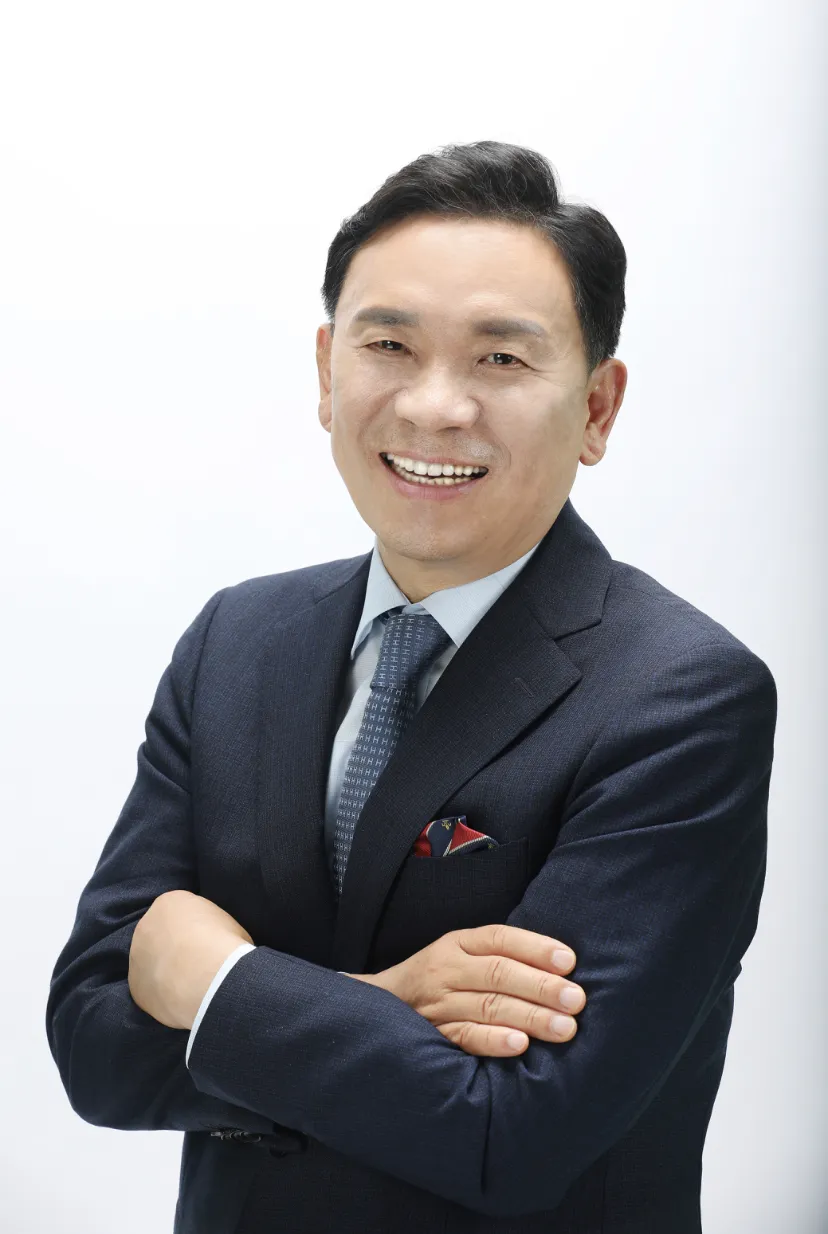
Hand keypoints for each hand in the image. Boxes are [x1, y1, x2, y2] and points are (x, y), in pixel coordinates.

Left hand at [127, 890, 253, 1030]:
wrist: (209, 976)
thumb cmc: (225, 944)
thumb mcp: (227, 923)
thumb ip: (212, 928)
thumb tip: (212, 941)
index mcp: (169, 902)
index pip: (178, 913)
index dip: (194, 930)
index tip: (207, 943)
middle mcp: (145, 925)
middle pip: (159, 936)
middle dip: (174, 949)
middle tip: (197, 964)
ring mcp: (136, 956)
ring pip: (152, 963)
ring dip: (166, 972)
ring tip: (191, 986)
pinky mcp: (135, 986)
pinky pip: (151, 990)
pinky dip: (163, 995)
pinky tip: (182, 1000)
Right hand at [346, 924, 584, 1056]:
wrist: (383, 1002)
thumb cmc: (442, 976)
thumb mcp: (463, 952)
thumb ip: (502, 955)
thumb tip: (562, 966)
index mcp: (459, 943)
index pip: (499, 939)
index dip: (535, 948)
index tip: (569, 961)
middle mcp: (448, 969)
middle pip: (498, 973)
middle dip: (541, 987)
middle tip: (576, 1000)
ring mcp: (439, 1002)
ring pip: (488, 1006)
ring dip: (530, 1017)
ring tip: (564, 1027)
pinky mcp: (434, 1034)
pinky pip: (466, 1037)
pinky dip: (494, 1041)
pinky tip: (521, 1045)